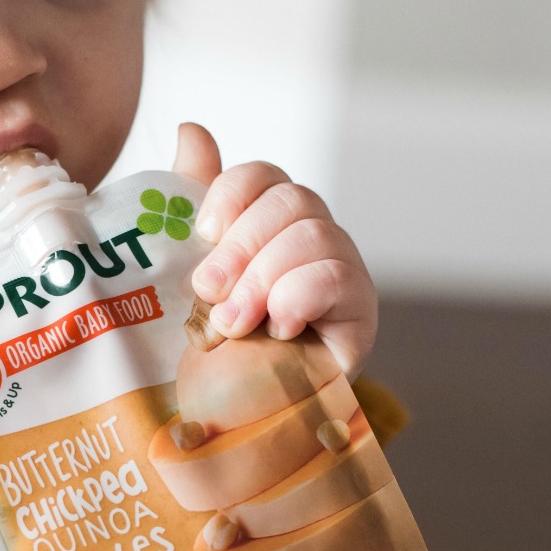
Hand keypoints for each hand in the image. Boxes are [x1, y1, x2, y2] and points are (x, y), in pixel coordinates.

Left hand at [172, 121, 377, 379]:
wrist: (240, 420)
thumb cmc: (215, 345)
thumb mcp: (190, 271)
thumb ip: (191, 200)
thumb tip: (191, 130)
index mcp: (270, 222)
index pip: (264, 175)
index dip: (231, 194)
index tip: (202, 233)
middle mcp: (312, 237)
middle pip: (291, 200)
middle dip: (242, 245)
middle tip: (208, 293)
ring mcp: (342, 272)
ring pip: (313, 234)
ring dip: (262, 279)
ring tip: (235, 324)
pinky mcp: (361, 314)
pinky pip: (336, 278)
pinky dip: (298, 299)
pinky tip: (278, 332)